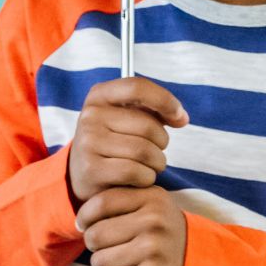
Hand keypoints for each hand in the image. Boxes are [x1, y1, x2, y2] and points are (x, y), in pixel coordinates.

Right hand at [67, 77, 188, 207]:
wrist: (83, 176)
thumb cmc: (114, 142)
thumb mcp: (127, 118)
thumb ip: (154, 111)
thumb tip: (181, 117)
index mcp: (99, 95)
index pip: (137, 87)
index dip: (165, 100)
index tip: (180, 116)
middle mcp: (90, 115)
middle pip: (147, 125)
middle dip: (162, 142)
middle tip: (156, 150)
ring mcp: (88, 142)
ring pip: (144, 151)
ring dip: (157, 163)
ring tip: (149, 165)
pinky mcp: (91, 169)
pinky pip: (135, 172)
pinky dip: (146, 178)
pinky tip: (139, 178)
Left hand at [75, 185, 186, 265]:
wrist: (194, 260)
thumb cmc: (158, 230)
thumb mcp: (147, 204)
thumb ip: (118, 199)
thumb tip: (81, 221)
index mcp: (151, 197)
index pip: (102, 202)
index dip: (84, 216)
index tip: (84, 225)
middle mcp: (155, 220)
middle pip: (96, 234)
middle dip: (93, 244)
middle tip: (104, 247)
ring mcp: (155, 249)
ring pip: (99, 261)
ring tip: (114, 263)